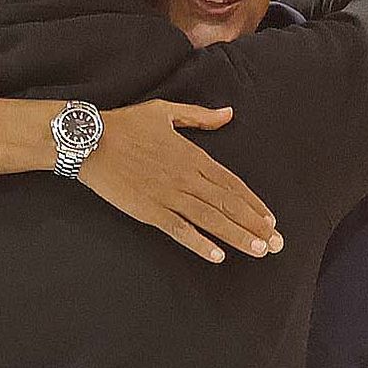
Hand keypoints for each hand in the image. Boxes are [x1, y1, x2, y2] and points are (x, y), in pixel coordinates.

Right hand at [81, 102, 283, 263]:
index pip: (232, 183)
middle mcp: (186, 176)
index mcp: (193, 155)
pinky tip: (217, 256)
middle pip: (228, 204)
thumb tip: (228, 114)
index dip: (253, 203)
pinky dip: (198, 242)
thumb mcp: (166, 111)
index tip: (271, 219)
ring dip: (236, 235)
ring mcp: (168, 195)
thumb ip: (200, 117)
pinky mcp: (149, 210)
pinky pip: (179, 229)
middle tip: (277, 243)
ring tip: (259, 251)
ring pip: (210, 218)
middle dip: (254, 225)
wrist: (91, 140)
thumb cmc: (126, 124)